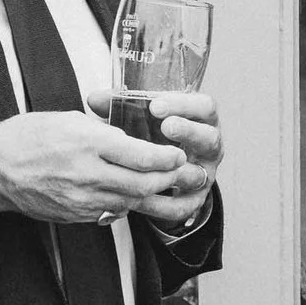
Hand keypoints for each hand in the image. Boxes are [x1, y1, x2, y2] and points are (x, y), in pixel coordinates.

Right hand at [0, 110, 183, 225]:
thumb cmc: (27, 138)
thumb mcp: (68, 119)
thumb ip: (103, 131)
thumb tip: (130, 139)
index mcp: (88, 143)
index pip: (143, 156)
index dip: (168, 158)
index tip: (177, 153)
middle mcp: (88, 174)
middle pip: (144, 184)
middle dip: (167, 179)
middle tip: (178, 171)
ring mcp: (82, 199)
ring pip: (131, 202)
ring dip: (149, 193)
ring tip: (160, 182)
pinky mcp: (76, 215)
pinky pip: (111, 212)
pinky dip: (125, 203)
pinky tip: (128, 193)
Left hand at [92, 89, 219, 231]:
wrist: (166, 169)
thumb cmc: (155, 134)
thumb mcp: (145, 116)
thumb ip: (125, 106)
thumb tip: (95, 100)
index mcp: (200, 120)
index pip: (204, 107)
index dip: (183, 105)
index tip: (156, 105)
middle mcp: (208, 146)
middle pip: (210, 138)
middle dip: (188, 132)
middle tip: (166, 126)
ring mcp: (204, 174)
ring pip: (201, 173)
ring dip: (180, 170)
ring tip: (157, 167)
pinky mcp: (194, 200)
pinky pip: (182, 205)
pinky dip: (163, 203)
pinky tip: (142, 198)